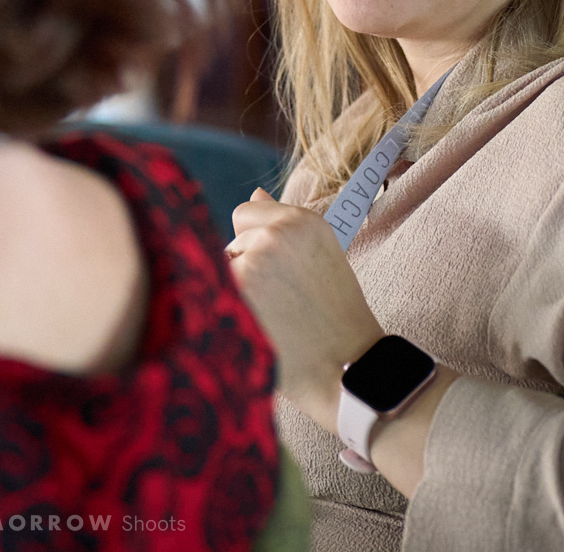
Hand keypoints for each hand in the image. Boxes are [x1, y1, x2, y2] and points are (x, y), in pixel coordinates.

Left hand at [227, 188, 383, 427]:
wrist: (348, 371)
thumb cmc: (333, 321)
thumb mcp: (318, 258)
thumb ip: (283, 226)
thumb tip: (256, 192)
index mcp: (303, 220)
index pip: (248, 214)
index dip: (257, 247)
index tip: (280, 277)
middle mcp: (280, 230)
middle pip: (231, 240)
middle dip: (245, 267)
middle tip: (281, 304)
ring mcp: (257, 255)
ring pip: (221, 266)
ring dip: (236, 289)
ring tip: (273, 317)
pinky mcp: (239, 283)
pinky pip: (214, 288)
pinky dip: (228, 309)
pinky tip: (260, 327)